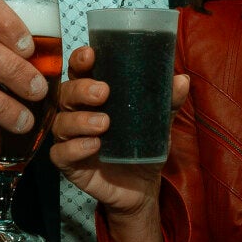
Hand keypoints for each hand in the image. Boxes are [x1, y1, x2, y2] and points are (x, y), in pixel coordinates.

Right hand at [51, 45, 190, 241]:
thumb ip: (168, 101)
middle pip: (66, 93)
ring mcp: (71, 139)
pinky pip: (60, 154)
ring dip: (79, 120)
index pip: (79, 72)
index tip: (90, 55)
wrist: (143, 187)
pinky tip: (93, 145)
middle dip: (81, 89)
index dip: (80, 60)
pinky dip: (74, 148)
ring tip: (103, 123)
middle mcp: (77, 113)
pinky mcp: (70, 165)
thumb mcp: (159, 122)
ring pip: (61, 122)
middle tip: (103, 92)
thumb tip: (181, 80)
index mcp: (93, 96)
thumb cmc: (143, 146)